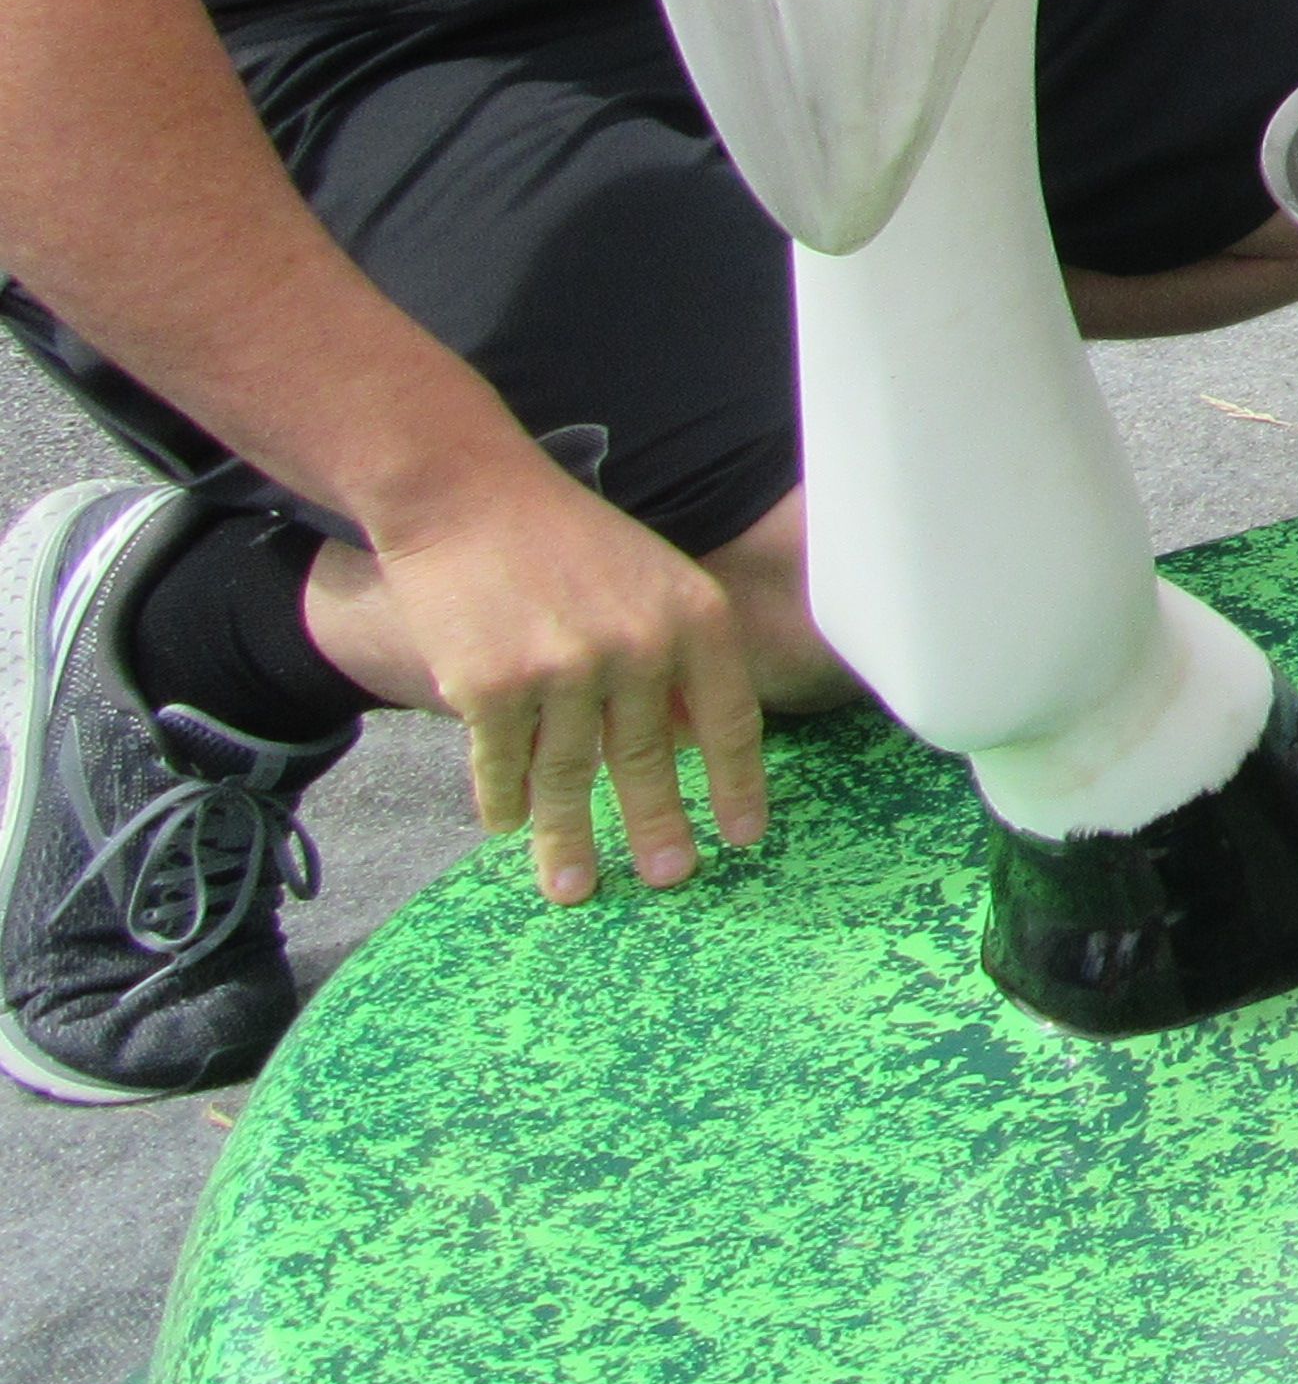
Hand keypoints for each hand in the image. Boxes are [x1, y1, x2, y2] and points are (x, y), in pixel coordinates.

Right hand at [362, 465, 769, 903]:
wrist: (467, 494)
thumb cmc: (565, 539)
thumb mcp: (650, 581)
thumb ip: (675, 657)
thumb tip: (693, 745)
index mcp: (693, 615)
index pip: (733, 719)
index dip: (739, 784)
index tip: (745, 837)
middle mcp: (638, 646)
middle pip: (650, 759)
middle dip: (658, 826)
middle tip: (670, 878)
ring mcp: (565, 670)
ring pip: (570, 776)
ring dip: (569, 839)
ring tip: (576, 888)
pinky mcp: (493, 687)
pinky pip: (504, 765)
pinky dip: (503, 800)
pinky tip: (506, 826)